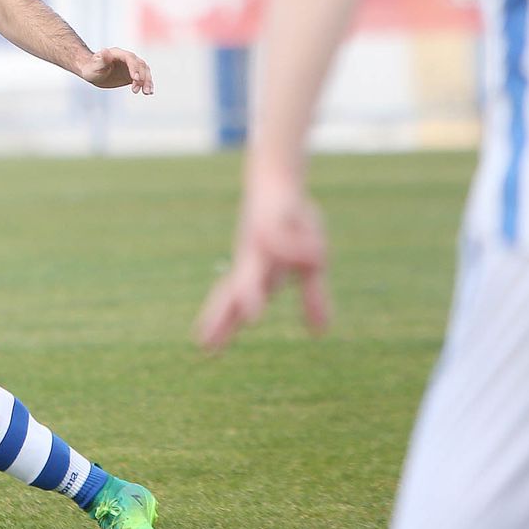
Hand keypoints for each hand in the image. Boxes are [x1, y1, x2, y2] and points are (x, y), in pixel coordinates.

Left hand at [80, 47, 152, 93]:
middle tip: (139, 89)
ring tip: (146, 92)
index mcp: (118, 53)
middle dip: (143, 77)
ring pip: (144, 71)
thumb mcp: (95, 65)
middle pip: (140, 65)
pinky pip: (143, 78)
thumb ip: (102, 59)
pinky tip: (149, 92)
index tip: (135, 79)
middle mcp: (127, 58)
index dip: (134, 67)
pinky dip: (147, 84)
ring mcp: (131, 66)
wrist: (93, 72)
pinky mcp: (132, 75)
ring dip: (147, 81)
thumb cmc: (92, 68)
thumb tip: (105, 50)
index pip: (130, 58)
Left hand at [196, 177, 329, 351]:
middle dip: (227, 316)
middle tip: (207, 344)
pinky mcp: (272, 216)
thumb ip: (314, 298)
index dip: (223, 325)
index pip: (233, 303)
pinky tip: (317, 256)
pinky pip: (284, 238)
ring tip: (251, 316)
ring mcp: (259, 237)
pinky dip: (300, 249)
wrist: (281, 179)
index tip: (206, 349)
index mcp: (255, 271)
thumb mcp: (310, 265)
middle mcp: (251, 257)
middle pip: (237, 291)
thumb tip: (321, 333)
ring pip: (254, 267)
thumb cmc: (292, 224)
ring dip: (251, 292)